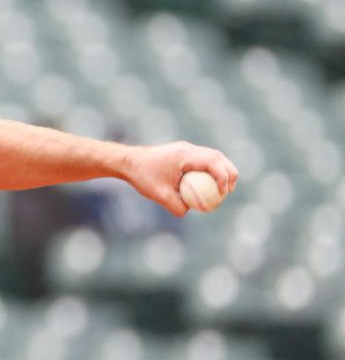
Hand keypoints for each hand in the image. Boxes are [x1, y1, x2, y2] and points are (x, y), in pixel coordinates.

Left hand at [122, 141, 237, 216]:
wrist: (128, 162)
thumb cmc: (142, 177)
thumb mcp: (158, 195)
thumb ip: (176, 205)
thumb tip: (190, 211)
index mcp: (184, 155)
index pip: (212, 162)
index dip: (223, 177)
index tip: (224, 193)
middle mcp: (187, 148)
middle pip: (218, 157)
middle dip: (229, 173)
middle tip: (230, 191)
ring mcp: (186, 149)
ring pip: (213, 156)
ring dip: (222, 170)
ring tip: (225, 189)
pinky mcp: (183, 152)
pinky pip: (203, 159)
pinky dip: (211, 170)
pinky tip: (210, 185)